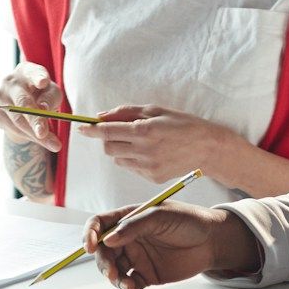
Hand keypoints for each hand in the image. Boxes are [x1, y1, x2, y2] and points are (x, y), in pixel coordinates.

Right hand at [0, 62, 63, 151]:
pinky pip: (14, 129)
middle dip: (34, 119)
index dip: (38, 77)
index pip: (33, 72)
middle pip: (23, 102)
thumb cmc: (41, 94)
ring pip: (18, 121)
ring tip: (55, 145)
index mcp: (26, 71)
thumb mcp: (52, 93)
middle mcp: (10, 81)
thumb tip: (43, 108)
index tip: (43, 82)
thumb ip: (50, 98)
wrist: (20, 102)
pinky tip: (41, 140)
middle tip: (43, 133)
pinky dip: (29, 137)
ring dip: (36, 136)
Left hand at [77, 103, 226, 181]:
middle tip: (117, 130)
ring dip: (119, 149)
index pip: (108, 131)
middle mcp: (145, 151)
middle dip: (107, 138)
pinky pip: (130, 167)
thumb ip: (126, 112)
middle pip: (108, 148)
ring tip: (138, 140)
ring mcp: (148, 167)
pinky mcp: (152, 178)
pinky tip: (148, 151)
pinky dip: (131, 158)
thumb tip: (100, 116)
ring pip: (117, 159)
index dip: (91, 130)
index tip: (81, 127)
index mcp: (145, 131)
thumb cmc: (181, 124)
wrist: (207, 148)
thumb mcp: (155, 110)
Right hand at [85, 201, 258, 288]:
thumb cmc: (189, 220)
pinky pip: (130, 283)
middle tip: (111, 272)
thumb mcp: (161, 216)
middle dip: (103, 262)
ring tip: (127, 285)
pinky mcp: (147, 274)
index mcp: (128, 218)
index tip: (89, 246)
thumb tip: (108, 239)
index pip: (99, 224)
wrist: (213, 241)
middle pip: (103, 251)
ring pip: (114, 270)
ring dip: (115, 278)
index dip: (90, 233)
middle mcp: (129, 238)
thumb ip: (134, 226)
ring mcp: (137, 257)